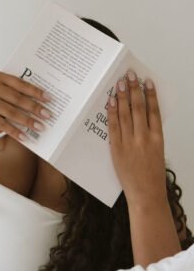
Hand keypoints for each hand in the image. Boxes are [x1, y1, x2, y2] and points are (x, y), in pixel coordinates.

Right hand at [0, 70, 53, 141]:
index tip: (48, 97)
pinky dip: (15, 131)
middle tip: (48, 114)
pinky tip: (24, 136)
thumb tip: (27, 96)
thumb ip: (3, 85)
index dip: (36, 91)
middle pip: (19, 99)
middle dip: (36, 108)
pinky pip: (4, 124)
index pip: (20, 83)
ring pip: (14, 113)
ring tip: (40, 126)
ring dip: (29, 121)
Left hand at [107, 70, 166, 204]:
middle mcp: (144, 139)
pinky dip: (112, 113)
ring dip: (122, 97)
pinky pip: (114, 127)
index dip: (150, 94)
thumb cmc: (152, 174)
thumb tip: (142, 112)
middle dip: (134, 89)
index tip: (147, 81)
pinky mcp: (117, 149)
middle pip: (139, 108)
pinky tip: (112, 101)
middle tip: (130, 75)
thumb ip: (150, 133)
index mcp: (158, 139)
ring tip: (119, 83)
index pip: (154, 111)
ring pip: (125, 115)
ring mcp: (130, 144)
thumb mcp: (157, 151)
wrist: (146, 195)